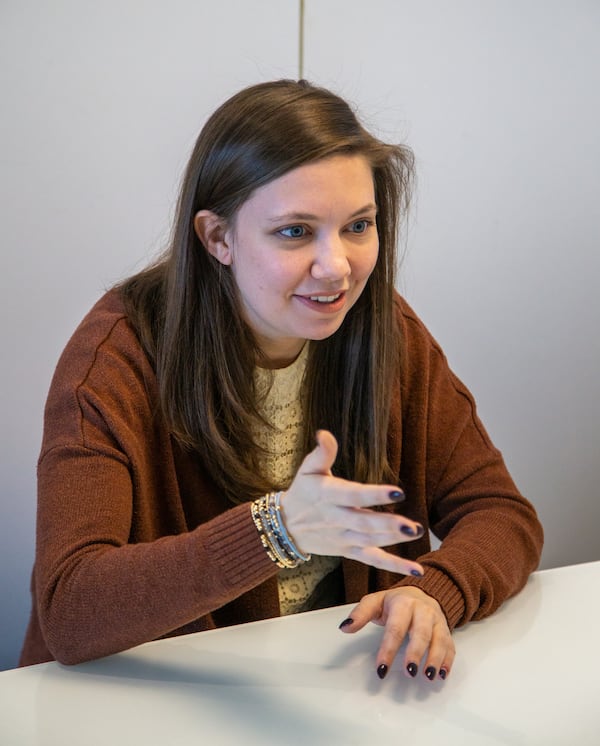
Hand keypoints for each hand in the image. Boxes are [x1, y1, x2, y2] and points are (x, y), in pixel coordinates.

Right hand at [280, 430, 423, 575]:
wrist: (285, 526)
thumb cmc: (302, 492)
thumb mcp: (307, 470)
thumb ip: (321, 453)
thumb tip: (325, 433)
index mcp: (329, 496)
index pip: (353, 495)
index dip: (375, 495)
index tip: (397, 492)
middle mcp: (337, 519)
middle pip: (365, 523)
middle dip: (389, 525)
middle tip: (413, 525)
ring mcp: (344, 538)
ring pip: (371, 541)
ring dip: (395, 539)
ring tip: (417, 532)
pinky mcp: (349, 550)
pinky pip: (372, 559)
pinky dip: (393, 565)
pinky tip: (415, 569)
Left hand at [339, 586, 454, 680]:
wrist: (422, 592)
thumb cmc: (395, 602)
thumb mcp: (375, 601)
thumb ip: (360, 614)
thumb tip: (344, 627)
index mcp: (403, 603)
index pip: (395, 628)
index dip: (388, 649)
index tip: (381, 669)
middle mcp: (423, 610)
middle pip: (421, 632)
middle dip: (416, 653)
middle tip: (409, 672)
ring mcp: (437, 620)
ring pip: (439, 639)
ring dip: (435, 659)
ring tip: (428, 677)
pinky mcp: (446, 630)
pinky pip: (450, 645)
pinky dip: (448, 660)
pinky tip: (442, 674)